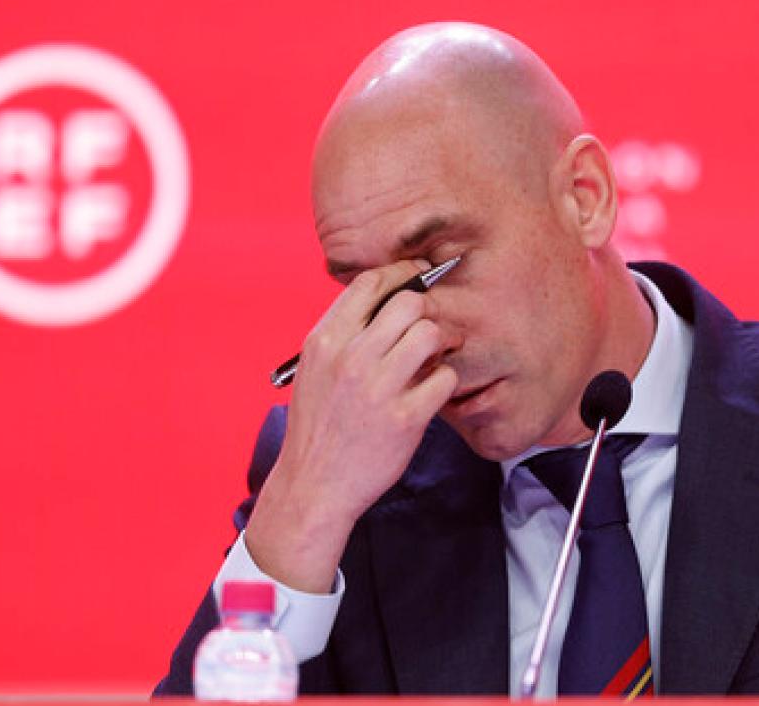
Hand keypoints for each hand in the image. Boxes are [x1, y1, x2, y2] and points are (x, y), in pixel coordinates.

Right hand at [243, 259, 459, 591]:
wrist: (313, 485)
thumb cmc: (318, 426)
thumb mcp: (314, 370)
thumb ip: (343, 335)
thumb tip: (385, 303)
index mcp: (325, 341)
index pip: (370, 284)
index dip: (402, 273)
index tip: (419, 274)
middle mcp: (350, 358)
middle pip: (408, 303)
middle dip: (426, 310)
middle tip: (431, 327)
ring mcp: (379, 387)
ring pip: (430, 334)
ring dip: (440, 343)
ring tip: (436, 359)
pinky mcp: (405, 417)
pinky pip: (445, 378)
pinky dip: (445, 381)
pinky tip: (433, 391)